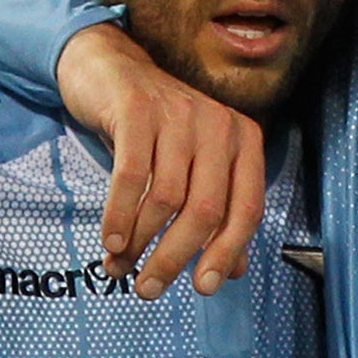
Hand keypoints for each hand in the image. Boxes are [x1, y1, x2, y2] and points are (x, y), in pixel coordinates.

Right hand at [55, 23, 266, 298]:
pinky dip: (119, 215)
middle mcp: (218, 125)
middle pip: (205, 209)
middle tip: (150, 288)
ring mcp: (179, 114)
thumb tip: (231, 271)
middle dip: (175, 257)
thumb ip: (217, 213)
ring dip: (141, 242)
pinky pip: (131, 175)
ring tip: (121, 266)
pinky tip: (111, 240)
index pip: (246, 209)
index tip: (202, 288)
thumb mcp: (192, 168)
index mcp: (243, 141)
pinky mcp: (137, 109)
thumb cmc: (156, 129)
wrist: (111, 69)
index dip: (225, 252)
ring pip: (166, 197)